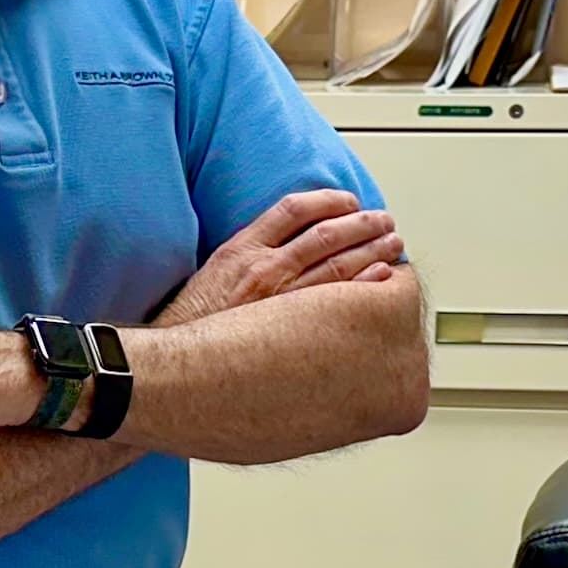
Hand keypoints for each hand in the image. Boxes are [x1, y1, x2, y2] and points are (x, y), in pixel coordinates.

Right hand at [154, 190, 404, 326]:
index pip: (293, 210)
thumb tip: (283, 248)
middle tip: (385, 222)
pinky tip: (381, 279)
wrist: (174, 366)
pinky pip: (337, 302)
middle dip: (363, 225)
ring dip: (373, 251)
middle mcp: (264, 269)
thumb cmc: (193, 326)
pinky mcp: (291, 329)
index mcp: (242, 249)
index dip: (328, 200)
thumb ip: (247, 257)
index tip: (349, 201)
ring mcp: (281, 300)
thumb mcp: (213, 275)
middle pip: (326, 234)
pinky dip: (364, 286)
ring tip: (393, 246)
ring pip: (339, 265)